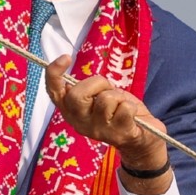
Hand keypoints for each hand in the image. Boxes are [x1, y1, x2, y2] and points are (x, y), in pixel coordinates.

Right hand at [43, 55, 171, 192]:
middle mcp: (80, 123)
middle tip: (107, 88)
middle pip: (77, 96)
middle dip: (96, 83)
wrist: (141, 138)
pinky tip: (131, 114)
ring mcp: (99, 130)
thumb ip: (85, 90)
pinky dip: (131, 106)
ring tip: (120, 104)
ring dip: (118, 95)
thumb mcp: (96, 98)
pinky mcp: (119, 134)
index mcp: (71, 112)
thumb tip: (72, 78)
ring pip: (105, 100)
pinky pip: (125, 107)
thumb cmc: (117, 111)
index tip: (66, 57)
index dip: (54, 73)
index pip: (54, 92)